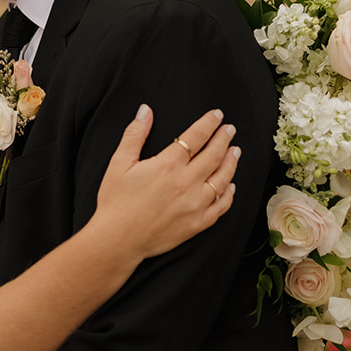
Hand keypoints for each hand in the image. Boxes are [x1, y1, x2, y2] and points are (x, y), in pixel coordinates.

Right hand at [96, 105, 237, 258]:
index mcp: (168, 165)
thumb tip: (145, 111)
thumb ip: (134, 134)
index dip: (209, 123)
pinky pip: (221, 206)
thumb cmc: (116, 201)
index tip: (217, 115)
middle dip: (224, 139)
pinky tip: (230, 185)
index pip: (196, 136)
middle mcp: (186, 183)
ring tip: (235, 151)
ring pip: (222, 179)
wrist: (118, 239)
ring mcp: (195, 205)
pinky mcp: (197, 223)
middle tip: (230, 129)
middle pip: (214, 155)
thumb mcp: (119, 163)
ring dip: (231, 162)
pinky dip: (229, 194)